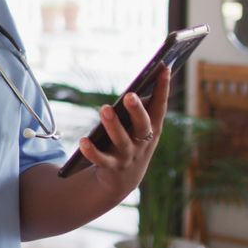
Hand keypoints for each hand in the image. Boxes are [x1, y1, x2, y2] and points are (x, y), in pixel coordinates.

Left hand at [78, 67, 171, 198]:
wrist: (123, 180)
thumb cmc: (132, 141)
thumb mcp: (140, 126)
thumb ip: (142, 106)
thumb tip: (145, 75)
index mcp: (153, 128)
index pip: (160, 106)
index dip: (163, 88)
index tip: (163, 67)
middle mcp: (143, 142)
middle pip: (142, 125)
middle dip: (137, 110)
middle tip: (130, 94)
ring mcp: (128, 155)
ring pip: (121, 141)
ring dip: (113, 125)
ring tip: (104, 109)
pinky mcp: (111, 167)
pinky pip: (100, 159)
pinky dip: (91, 151)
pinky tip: (83, 141)